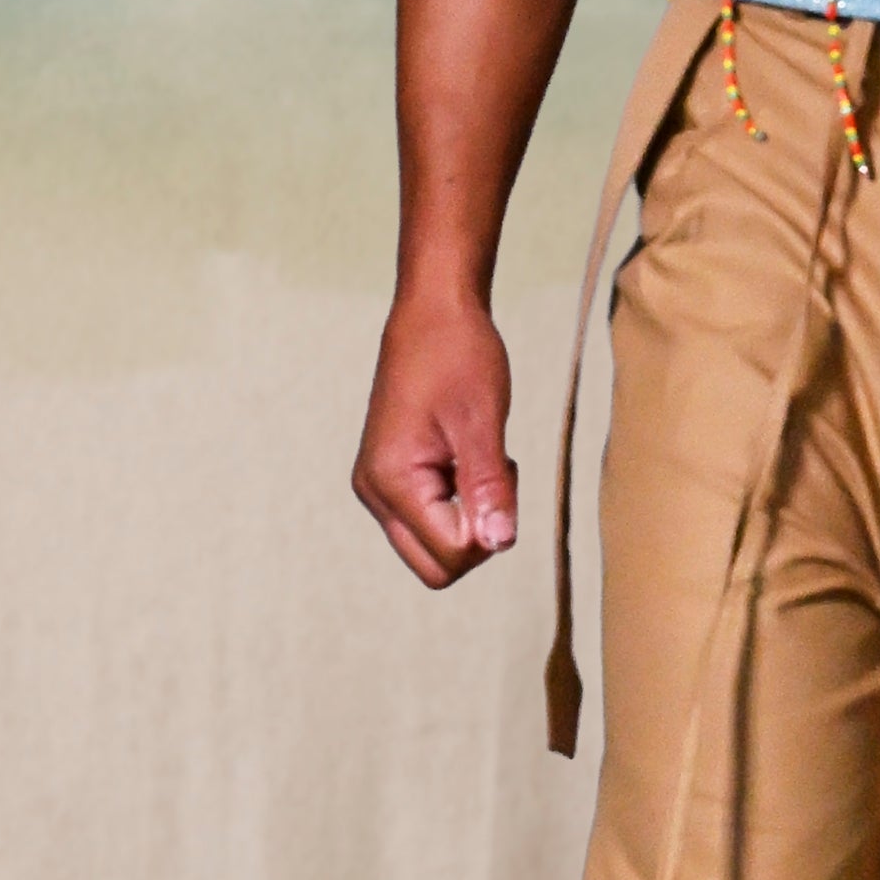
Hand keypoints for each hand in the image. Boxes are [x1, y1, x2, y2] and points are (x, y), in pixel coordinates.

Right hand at [353, 285, 516, 586]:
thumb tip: (500, 544)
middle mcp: (375, 493)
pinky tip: (469, 460)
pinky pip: (429, 520)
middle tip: (497, 479)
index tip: (504, 477)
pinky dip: (459, 504)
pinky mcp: (390, 477)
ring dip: (470, 519)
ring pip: (432, 547)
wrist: (433, 313)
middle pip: (435, 566)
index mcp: (392, 481)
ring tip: (483, 461)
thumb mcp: (482, 424)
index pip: (449, 556)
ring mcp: (378, 487)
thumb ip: (489, 489)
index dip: (489, 533)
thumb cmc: (458, 357)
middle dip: (477, 538)